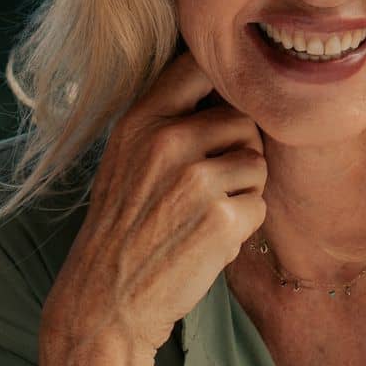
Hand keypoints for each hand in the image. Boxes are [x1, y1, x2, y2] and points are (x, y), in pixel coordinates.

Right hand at [39, 52, 265, 365]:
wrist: (106, 300)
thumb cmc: (123, 227)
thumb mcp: (125, 157)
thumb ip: (166, 118)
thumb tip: (229, 85)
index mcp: (141, 119)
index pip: (200, 66)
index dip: (223, 85)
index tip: (220, 107)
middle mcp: (168, 140)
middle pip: (243, 119)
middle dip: (238, 151)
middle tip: (206, 188)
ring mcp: (196, 179)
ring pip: (257, 163)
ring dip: (242, 191)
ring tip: (203, 215)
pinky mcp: (222, 219)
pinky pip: (259, 206)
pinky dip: (242, 227)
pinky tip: (207, 240)